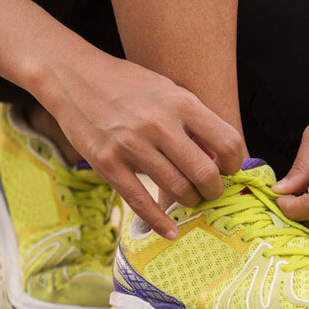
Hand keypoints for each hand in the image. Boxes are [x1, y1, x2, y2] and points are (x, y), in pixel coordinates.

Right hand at [38, 53, 245, 239]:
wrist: (74, 76)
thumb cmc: (126, 83)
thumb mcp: (166, 89)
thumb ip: (193, 119)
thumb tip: (217, 157)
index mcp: (180, 103)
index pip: (227, 143)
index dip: (234, 163)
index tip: (227, 170)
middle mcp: (159, 125)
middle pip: (205, 174)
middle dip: (214, 190)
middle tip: (210, 191)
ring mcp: (131, 146)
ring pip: (177, 190)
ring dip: (189, 201)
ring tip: (188, 198)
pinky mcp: (107, 163)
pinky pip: (140, 202)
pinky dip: (160, 222)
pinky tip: (170, 231)